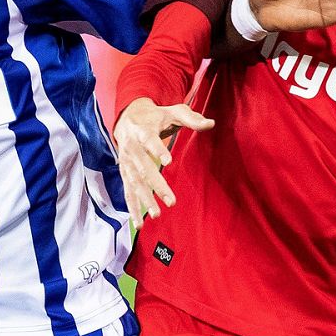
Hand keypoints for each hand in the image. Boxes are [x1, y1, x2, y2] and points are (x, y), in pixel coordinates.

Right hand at [113, 98, 212, 225]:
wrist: (127, 118)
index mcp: (142, 130)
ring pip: (134, 183)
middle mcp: (131, 147)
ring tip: (156, 214)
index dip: (157, 149)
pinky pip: (127, 192)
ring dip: (145, 199)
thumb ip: (190, 118)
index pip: (149, 139)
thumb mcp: (172, 111)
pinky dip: (132, 208)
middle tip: (171, 200)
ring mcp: (126, 162)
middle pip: (143, 167)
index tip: (168, 161)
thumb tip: (210, 123)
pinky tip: (139, 223)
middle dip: (156, 185)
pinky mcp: (125, 173)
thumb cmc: (155, 117)